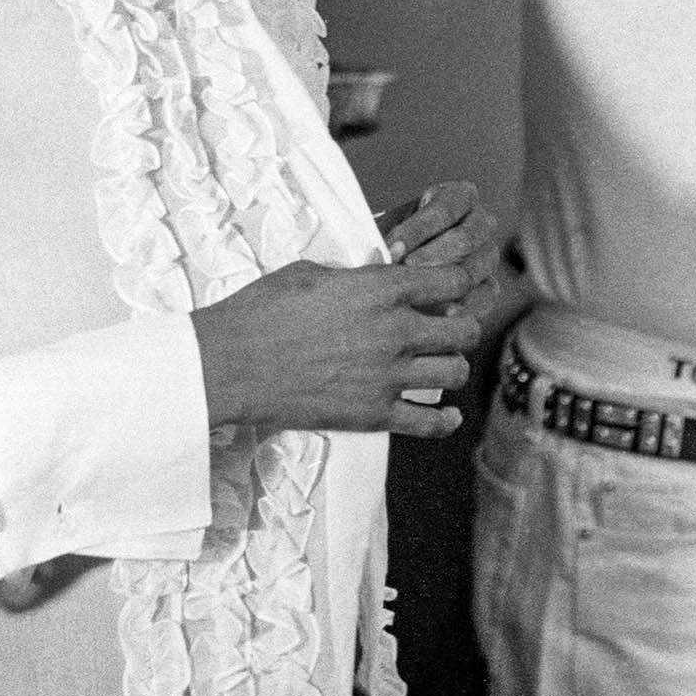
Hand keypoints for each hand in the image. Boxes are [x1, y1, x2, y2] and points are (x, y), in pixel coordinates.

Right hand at [192, 258, 480, 441]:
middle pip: (464, 329)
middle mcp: (395, 331)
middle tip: (446, 330)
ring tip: (438, 367)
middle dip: (460, 327)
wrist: (230, 363)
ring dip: (451, 368)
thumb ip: (355, 277)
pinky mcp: (373, 414)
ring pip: (455, 373)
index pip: (451, 280)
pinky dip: (444, 421)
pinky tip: (445, 416)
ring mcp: (387, 376)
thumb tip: (371, 278)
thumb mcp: (310, 272)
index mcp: (381, 289)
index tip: (446, 290)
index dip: (455, 283)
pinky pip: (430, 423)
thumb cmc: (261, 311)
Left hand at [379, 182, 501, 330]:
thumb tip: (386, 253)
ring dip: (445, 283)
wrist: (403, 265)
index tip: (393, 247)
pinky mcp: (490, 286)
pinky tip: (443, 315)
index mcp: (462, 196)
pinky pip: (484, 296)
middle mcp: (482, 222)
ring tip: (418, 296)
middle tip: (406, 271)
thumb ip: (395, 236)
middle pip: (465, 239)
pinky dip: (465, 306)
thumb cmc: (397, 240)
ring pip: (475, 269)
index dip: (418, 228)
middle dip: (432, 256)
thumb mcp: (394, 227)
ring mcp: (489, 255)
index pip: (445, 209)